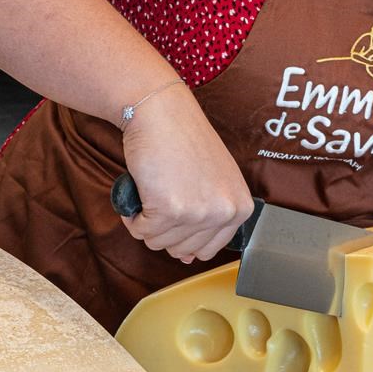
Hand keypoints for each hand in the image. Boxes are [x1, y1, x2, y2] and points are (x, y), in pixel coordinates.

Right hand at [120, 82, 254, 263]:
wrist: (161, 112)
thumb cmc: (184, 140)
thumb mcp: (211, 181)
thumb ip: (207, 219)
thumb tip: (188, 258)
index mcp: (239, 208)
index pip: (208, 249)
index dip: (184, 235)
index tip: (176, 212)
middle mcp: (223, 212)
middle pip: (182, 251)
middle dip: (163, 229)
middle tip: (161, 195)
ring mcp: (197, 213)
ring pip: (158, 242)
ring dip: (146, 221)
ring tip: (152, 189)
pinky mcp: (168, 209)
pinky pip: (141, 231)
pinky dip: (133, 216)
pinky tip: (140, 191)